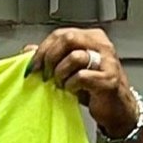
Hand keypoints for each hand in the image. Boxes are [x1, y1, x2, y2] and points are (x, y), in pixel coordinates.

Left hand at [25, 29, 142, 140]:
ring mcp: (107, 62)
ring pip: (75, 56)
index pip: (61, 34)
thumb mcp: (68, 69)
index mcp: (91, 38)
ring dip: (61, 73)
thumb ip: (50, 56)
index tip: (32, 66)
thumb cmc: (92, 88)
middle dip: (50, 57)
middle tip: (45, 74)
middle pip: (68, 38)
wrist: (115, 109)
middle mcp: (102, 46)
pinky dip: (71, 85)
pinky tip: (72, 90)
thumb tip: (28, 49)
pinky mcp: (108, 80)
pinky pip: (82, 77)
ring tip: (61, 84)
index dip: (42, 49)